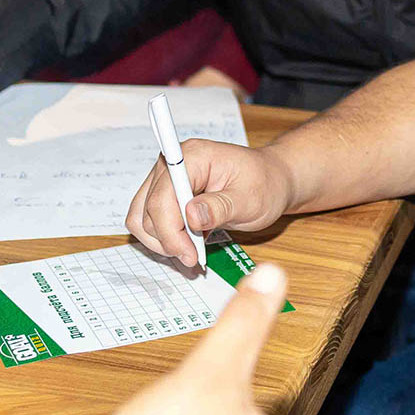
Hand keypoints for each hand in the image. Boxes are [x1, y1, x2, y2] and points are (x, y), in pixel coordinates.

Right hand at [126, 140, 296, 268]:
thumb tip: (190, 216)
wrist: (272, 180)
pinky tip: (188, 245)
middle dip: (168, 240)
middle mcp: (173, 164)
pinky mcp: (167, 195)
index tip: (190, 255)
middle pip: (147, 211)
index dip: (170, 231)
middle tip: (194, 258)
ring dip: (162, 241)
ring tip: (191, 252)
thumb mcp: (251, 199)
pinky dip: (165, 238)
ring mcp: (166, 179)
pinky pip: (151, 221)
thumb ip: (220, 207)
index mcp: (193, 157)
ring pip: (142, 218)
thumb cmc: (265, 184)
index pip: (162, 198)